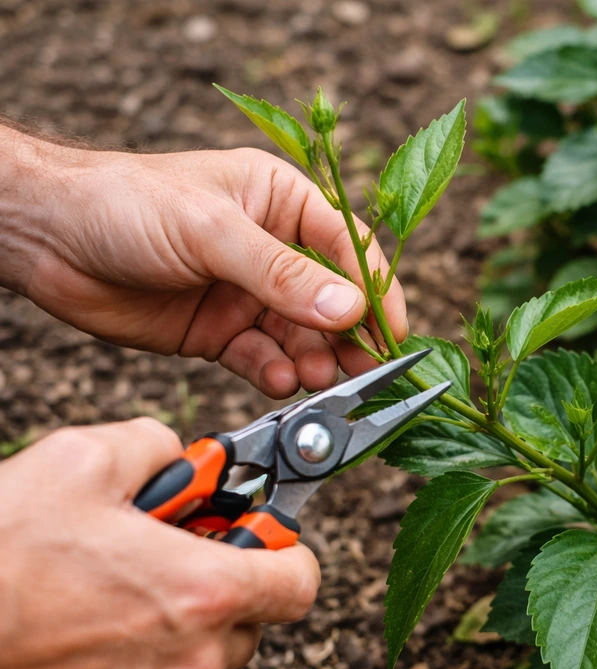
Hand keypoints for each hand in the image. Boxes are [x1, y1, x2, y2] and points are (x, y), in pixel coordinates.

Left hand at [0, 127, 406, 397]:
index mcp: (282, 202)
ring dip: (314, 360)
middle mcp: (272, 249)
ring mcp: (246, 294)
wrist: (45, 238)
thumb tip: (350, 309)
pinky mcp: (219, 332)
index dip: (375, 292)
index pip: (349, 249)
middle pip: (331, 301)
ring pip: (300, 336)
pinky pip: (262, 358)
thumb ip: (284, 274)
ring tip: (317, 378)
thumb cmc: (124, 203)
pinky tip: (279, 381)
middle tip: (365, 372)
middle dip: (349, 337)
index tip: (393, 333)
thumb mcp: (212, 231)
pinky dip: (274, 373)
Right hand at [0, 418, 320, 668]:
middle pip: (250, 622)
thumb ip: (154, 446)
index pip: (299, 581)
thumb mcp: (80, 461)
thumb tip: (179, 455)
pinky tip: (84, 640)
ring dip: (175, 631)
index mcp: (203, 592)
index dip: (282, 553)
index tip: (253, 538)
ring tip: (110, 597)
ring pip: (199, 664)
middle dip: (220, 587)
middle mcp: (191, 661)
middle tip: (166, 559)